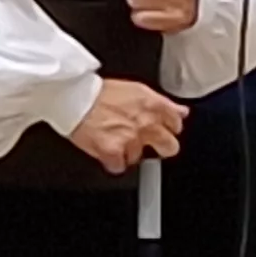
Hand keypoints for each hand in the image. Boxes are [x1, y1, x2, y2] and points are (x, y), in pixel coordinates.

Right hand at [67, 78, 185, 173]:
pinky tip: (104, 148)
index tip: (160, 130)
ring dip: (127, 151)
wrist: (73, 96)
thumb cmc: (99, 92)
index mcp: (154, 106)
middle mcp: (146, 123)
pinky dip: (111, 161)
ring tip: (112, 137)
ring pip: (138, 157)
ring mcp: (130, 138)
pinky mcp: (113, 151)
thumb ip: (164, 104)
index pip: (176, 125)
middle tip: (144, 142)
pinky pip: (118, 166)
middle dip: (160, 147)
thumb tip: (182, 112)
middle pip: (170, 147)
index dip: (167, 129)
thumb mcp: (137, 90)